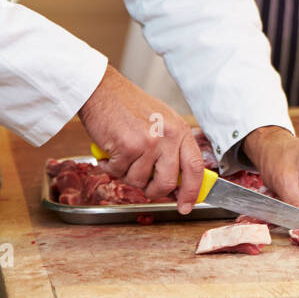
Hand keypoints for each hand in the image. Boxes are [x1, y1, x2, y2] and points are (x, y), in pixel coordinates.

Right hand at [78, 64, 202, 213]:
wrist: (103, 91)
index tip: (187, 206)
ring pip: (139, 181)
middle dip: (154, 191)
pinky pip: (119, 173)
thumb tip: (176, 181)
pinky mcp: (127, 146)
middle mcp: (168, 136)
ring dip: (127, 175)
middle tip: (144, 186)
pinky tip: (111, 151)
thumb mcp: (162, 123)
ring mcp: (148, 142)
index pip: (195, 167)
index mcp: (180, 131)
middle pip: (168, 182)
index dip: (193, 191)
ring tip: (123, 156)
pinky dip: (111, 167)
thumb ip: (171, 149)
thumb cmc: (130, 107)